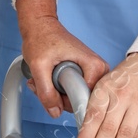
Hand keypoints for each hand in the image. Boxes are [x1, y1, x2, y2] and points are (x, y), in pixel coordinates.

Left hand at [16, 0, 107, 118]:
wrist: (40, 24)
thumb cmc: (42, 37)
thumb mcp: (39, 66)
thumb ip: (46, 92)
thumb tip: (55, 112)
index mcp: (94, 66)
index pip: (86, 101)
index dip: (65, 102)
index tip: (51, 94)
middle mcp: (98, 70)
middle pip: (79, 101)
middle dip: (57, 97)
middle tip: (42, 83)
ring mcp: (91, 73)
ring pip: (72, 98)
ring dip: (53, 93)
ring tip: (41, 79)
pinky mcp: (83, 74)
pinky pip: (70, 92)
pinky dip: (55, 89)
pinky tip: (45, 79)